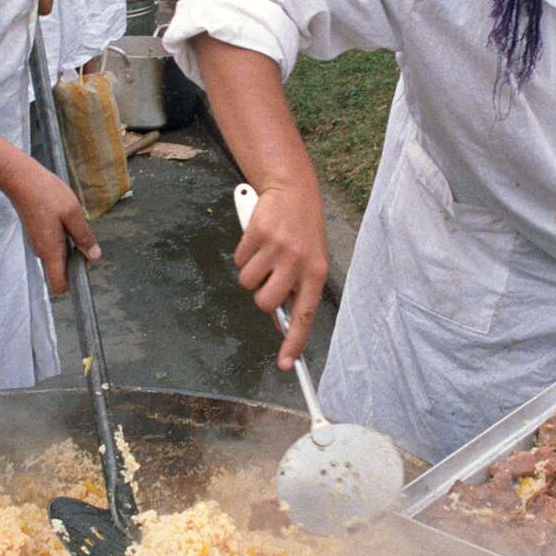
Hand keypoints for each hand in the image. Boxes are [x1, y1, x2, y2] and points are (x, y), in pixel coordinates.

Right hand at [0, 158, 98, 293]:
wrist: (20, 178)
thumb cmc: (46, 193)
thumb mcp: (73, 213)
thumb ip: (84, 237)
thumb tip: (94, 256)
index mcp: (51, 251)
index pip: (59, 285)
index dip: (74, 281)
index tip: (85, 265)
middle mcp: (42, 252)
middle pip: (61, 270)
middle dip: (76, 259)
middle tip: (82, 235)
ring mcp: (37, 243)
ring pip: (57, 256)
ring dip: (69, 245)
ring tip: (71, 222)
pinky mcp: (35, 234)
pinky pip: (52, 245)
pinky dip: (61, 237)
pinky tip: (63, 218)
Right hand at [235, 182, 327, 368]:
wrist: (293, 190)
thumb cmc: (303, 232)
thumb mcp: (310, 261)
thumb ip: (297, 290)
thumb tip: (280, 322)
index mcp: (316, 273)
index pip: (305, 316)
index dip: (293, 342)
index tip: (286, 364)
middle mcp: (298, 262)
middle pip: (265, 303)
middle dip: (261, 296)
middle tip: (268, 278)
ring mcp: (277, 248)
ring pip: (248, 282)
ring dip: (251, 273)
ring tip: (265, 254)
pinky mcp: (257, 233)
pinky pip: (239, 260)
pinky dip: (244, 254)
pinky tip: (258, 240)